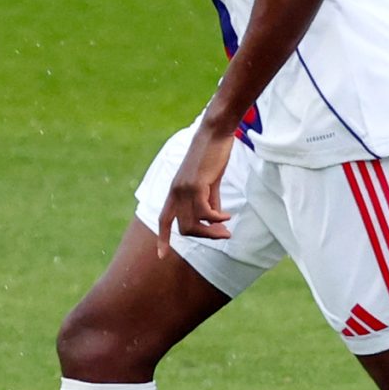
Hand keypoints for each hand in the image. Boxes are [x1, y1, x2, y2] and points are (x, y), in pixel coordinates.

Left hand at [153, 121, 236, 258]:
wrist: (215, 133)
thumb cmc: (212, 155)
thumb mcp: (209, 182)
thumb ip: (209, 200)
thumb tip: (214, 221)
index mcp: (174, 192)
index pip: (164, 220)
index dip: (162, 238)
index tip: (161, 256)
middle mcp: (175, 193)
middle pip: (183, 229)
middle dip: (204, 237)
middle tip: (224, 235)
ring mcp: (183, 189)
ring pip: (193, 224)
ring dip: (212, 231)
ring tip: (228, 229)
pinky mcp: (195, 185)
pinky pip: (205, 213)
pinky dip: (217, 219)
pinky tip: (227, 215)